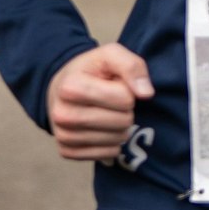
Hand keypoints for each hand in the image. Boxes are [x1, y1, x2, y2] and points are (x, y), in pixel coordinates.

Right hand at [45, 43, 152, 161]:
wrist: (62, 87)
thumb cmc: (92, 70)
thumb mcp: (111, 55)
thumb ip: (132, 66)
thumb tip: (146, 94)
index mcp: (70, 87)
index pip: (124, 99)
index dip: (128, 91)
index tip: (116, 85)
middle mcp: (62, 114)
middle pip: (122, 122)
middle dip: (127, 110)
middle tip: (114, 102)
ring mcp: (63, 135)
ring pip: (116, 140)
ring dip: (121, 127)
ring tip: (109, 113)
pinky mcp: (67, 151)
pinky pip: (106, 154)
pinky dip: (113, 144)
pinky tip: (105, 129)